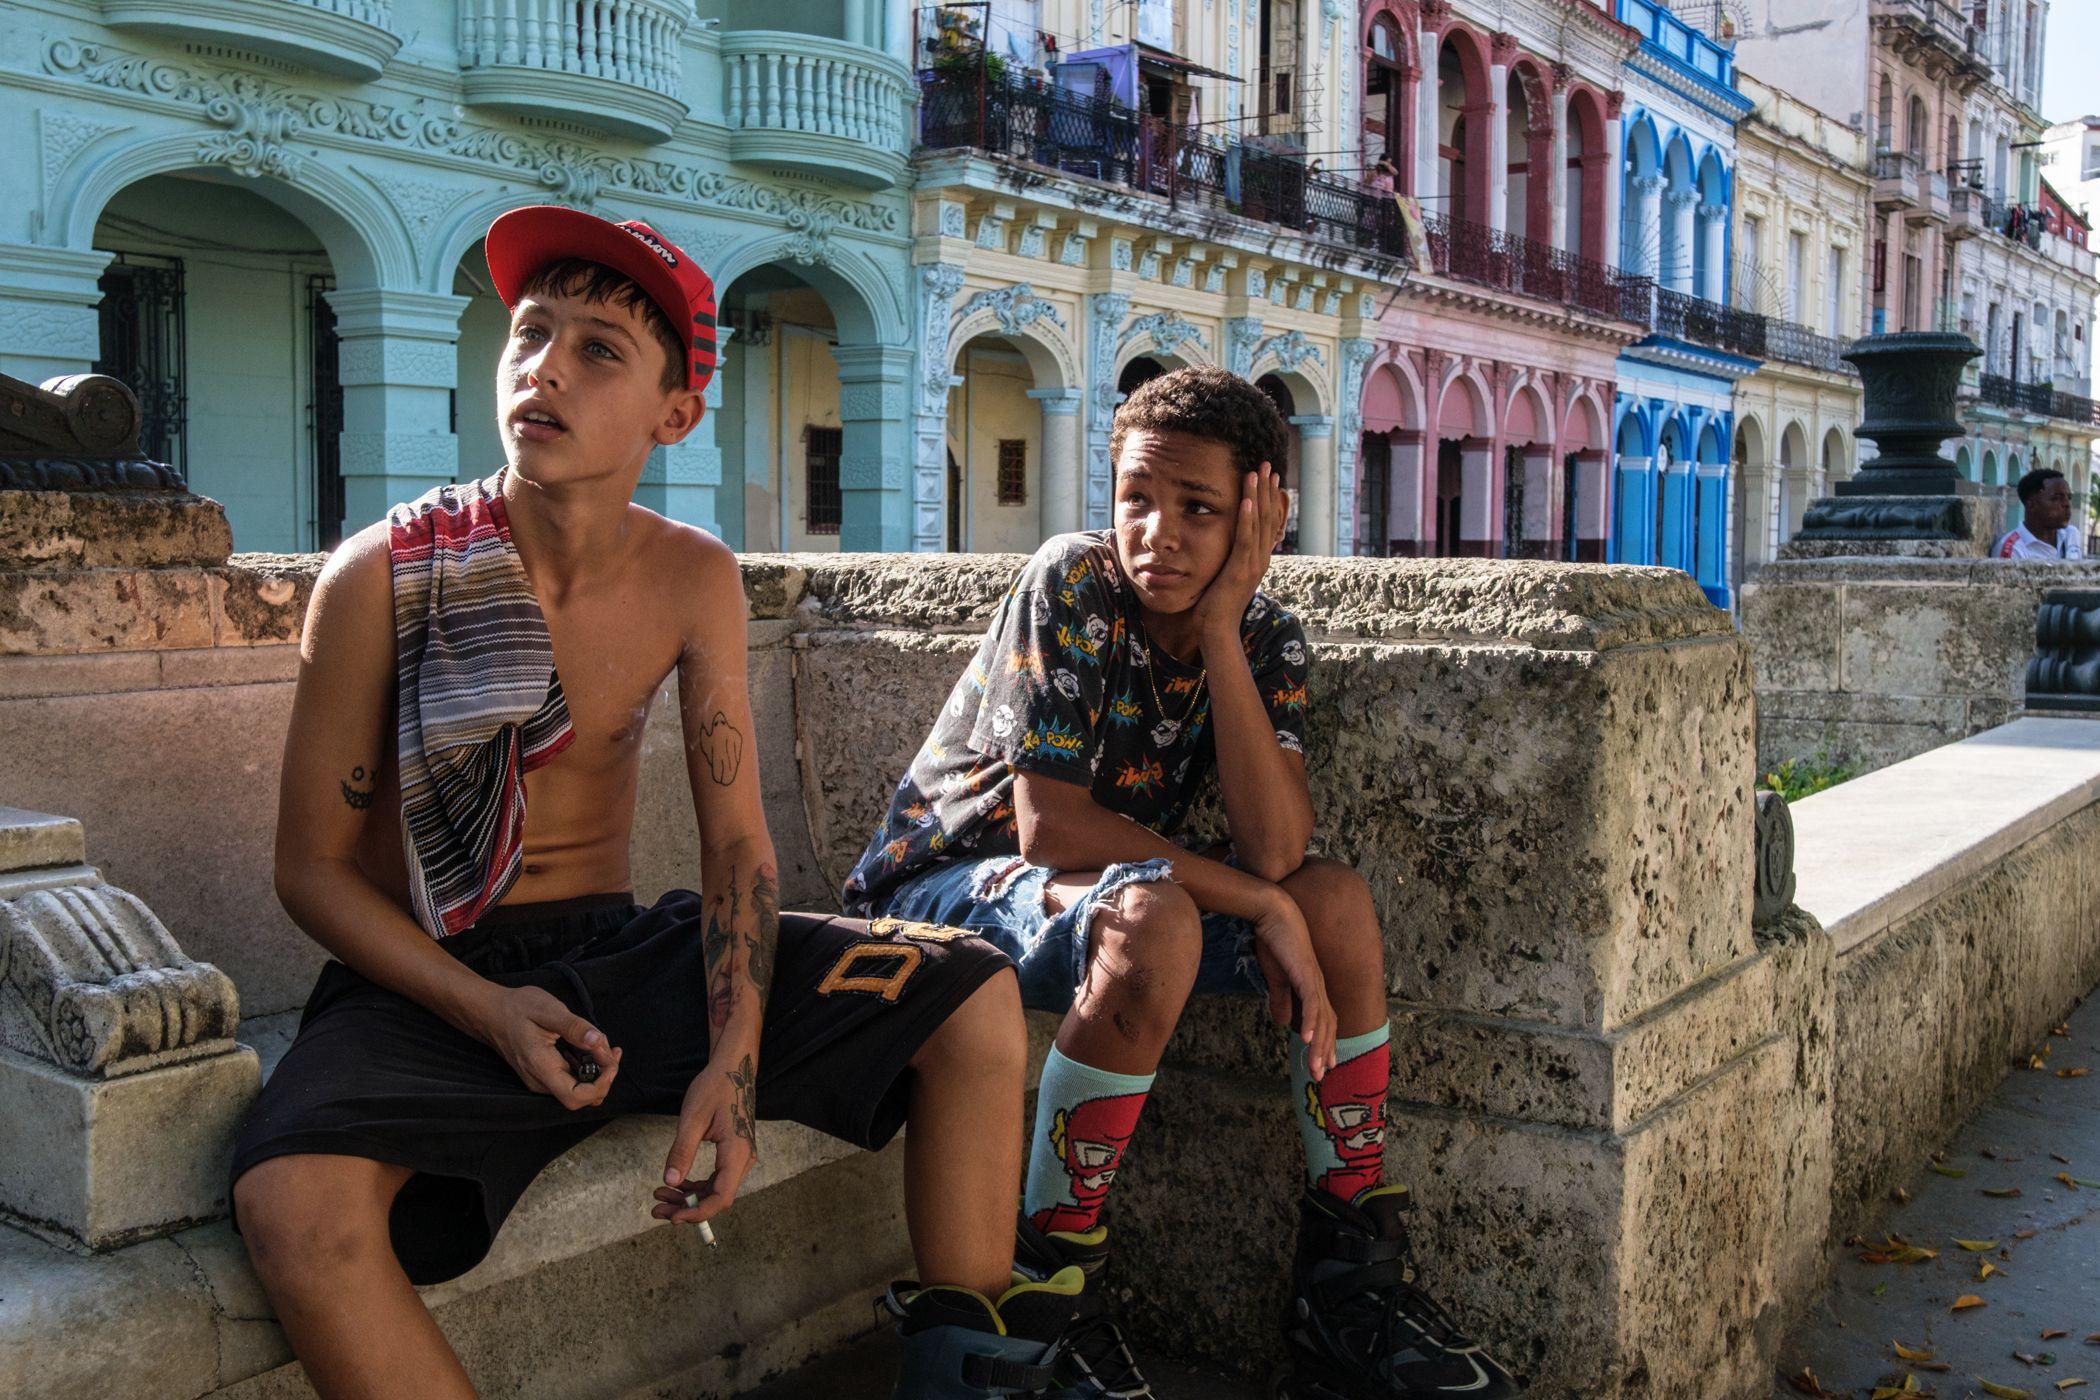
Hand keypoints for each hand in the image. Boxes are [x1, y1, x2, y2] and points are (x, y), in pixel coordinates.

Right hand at [474, 984, 620, 1109]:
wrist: (490, 1012)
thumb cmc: (516, 1008)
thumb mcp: (548, 1010)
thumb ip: (574, 1027)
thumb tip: (597, 1041)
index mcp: (541, 1067)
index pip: (575, 1098)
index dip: (600, 1085)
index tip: (610, 1061)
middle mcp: (540, 1081)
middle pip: (582, 1096)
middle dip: (603, 1075)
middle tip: (610, 1048)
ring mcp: (541, 1079)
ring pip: (578, 1087)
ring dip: (597, 1070)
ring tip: (602, 1044)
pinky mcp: (544, 1073)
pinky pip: (571, 1078)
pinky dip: (586, 1066)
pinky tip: (591, 1047)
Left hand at [652, 1050, 757, 1226]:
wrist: (734, 1067)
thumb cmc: (715, 1088)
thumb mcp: (693, 1119)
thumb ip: (682, 1152)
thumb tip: (671, 1182)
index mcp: (736, 1152)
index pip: (721, 1197)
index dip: (697, 1212)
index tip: (672, 1217)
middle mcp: (743, 1159)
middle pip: (716, 1197)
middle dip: (686, 1207)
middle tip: (656, 1208)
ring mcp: (740, 1156)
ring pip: (715, 1189)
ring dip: (688, 1197)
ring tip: (660, 1195)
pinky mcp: (734, 1152)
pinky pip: (716, 1178)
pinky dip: (695, 1184)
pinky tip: (676, 1183)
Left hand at [1191, 464, 1288, 649]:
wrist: (1216, 631)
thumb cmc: (1215, 604)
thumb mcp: (1225, 573)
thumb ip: (1229, 556)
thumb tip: (1224, 541)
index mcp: (1258, 558)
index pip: (1267, 521)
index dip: (1269, 497)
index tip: (1268, 476)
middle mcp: (1260, 559)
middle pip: (1268, 517)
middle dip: (1267, 489)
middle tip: (1267, 464)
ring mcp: (1253, 565)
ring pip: (1259, 524)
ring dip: (1258, 497)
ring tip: (1256, 473)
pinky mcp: (1240, 571)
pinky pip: (1245, 541)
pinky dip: (1247, 520)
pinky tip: (1247, 501)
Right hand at [1250, 887, 1337, 1079]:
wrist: (1273, 913)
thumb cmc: (1274, 941)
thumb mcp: (1275, 977)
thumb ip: (1280, 999)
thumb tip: (1282, 1023)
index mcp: (1312, 987)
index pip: (1324, 1021)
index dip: (1325, 1043)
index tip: (1323, 1065)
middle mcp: (1318, 986)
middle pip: (1328, 1026)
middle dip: (1325, 1052)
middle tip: (1321, 1076)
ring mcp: (1314, 981)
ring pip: (1322, 1020)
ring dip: (1319, 1046)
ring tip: (1315, 1068)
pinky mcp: (1306, 973)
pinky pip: (1311, 1003)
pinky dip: (1311, 1022)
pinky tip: (1308, 1039)